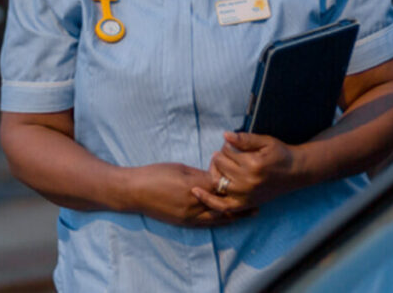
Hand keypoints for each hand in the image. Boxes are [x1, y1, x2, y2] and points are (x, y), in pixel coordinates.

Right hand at [126, 162, 255, 226]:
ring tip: (251, 213)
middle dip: (242, 203)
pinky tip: (229, 220)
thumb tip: (218, 176)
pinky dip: (220, 222)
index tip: (249, 177)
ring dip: (235, 215)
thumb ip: (201, 174)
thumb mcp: (181, 168)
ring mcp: (188, 216)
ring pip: (218, 217)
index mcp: (193, 185)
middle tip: (259, 199)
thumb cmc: (155, 174)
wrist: (133, 191)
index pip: (221, 185)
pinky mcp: (183, 222)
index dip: (235, 182)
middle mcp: (193, 203)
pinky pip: (206, 225)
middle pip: (224, 204)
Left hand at [192, 131, 298, 212]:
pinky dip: (208, 200)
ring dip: (214, 172)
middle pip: (221, 166)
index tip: (232, 145)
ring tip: (217, 165)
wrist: (295, 173)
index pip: (227, 152)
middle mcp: (248, 182)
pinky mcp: (246, 204)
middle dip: (220, 157)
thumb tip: (225, 136)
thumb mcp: (266, 141)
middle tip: (225, 154)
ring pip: (218, 183)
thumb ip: (245, 139)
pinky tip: (196, 192)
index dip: (227, 146)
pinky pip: (222, 206)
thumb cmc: (280, 154)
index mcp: (253, 165)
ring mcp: (246, 195)